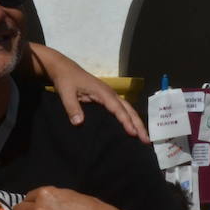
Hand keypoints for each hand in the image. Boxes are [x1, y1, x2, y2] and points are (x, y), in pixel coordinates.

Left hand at [26, 44, 147, 141]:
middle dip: (138, 124)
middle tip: (146, 140)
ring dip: (136, 122)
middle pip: (128, 109)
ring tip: (143, 137)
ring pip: (127, 109)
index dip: (125, 121)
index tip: (132, 133)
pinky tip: (131, 129)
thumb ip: (72, 108)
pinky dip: (129, 118)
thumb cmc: (65, 80)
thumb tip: (79, 122)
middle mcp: (110, 94)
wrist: (64, 69)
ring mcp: (109, 95)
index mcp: (103, 92)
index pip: (118, 108)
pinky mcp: (106, 98)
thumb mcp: (66, 93)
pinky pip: (121, 109)